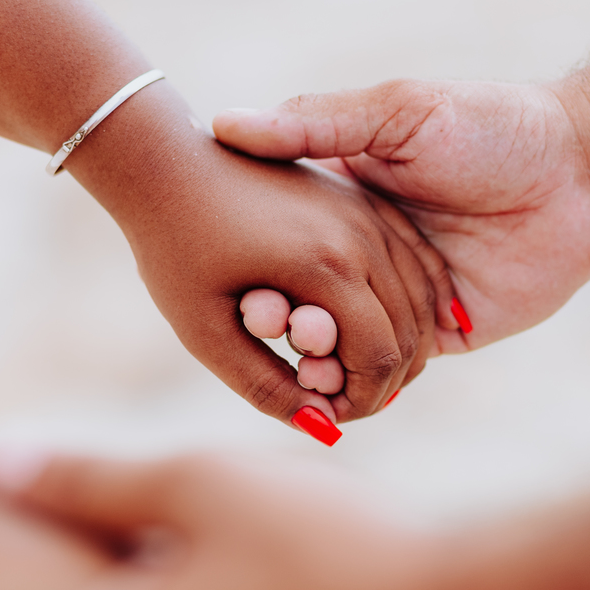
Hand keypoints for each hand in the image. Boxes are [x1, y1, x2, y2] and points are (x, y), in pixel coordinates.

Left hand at [71, 91, 456, 440]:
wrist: (166, 161)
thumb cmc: (173, 249)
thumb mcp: (204, 331)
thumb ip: (264, 385)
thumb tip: (321, 428)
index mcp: (324, 267)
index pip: (380, 357)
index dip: (363, 401)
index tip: (331, 415)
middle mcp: (359, 234)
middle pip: (411, 332)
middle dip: (387, 380)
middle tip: (348, 401)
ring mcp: (367, 210)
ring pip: (423, 296)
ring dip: (406, 344)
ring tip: (364, 371)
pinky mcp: (364, 199)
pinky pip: (415, 260)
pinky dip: (413, 303)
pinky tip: (391, 329)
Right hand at [214, 80, 589, 351]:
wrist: (584, 175)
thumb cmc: (490, 127)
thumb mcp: (395, 112)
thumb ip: (314, 123)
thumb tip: (225, 124)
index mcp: (348, 201)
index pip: (282, 244)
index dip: (256, 263)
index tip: (236, 277)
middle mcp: (368, 254)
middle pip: (307, 300)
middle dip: (283, 318)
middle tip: (266, 322)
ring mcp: (403, 297)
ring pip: (345, 343)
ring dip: (319, 359)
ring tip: (304, 365)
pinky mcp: (442, 333)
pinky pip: (395, 369)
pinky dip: (366, 384)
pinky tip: (340, 390)